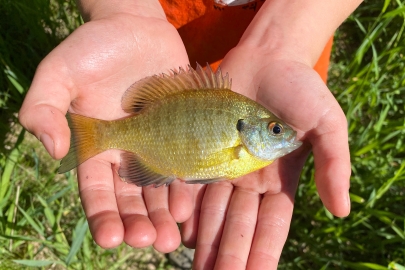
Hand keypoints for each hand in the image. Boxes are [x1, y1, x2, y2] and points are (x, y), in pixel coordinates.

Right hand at [19, 2, 192, 251]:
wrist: (135, 28)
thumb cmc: (93, 48)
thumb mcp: (59, 73)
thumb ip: (44, 108)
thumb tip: (54, 151)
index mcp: (96, 149)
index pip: (96, 192)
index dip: (102, 216)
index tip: (110, 237)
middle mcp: (126, 154)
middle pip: (131, 200)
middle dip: (138, 224)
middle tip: (149, 241)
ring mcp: (156, 146)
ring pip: (159, 191)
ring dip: (163, 215)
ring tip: (170, 237)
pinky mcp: (181, 133)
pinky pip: (185, 165)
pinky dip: (186, 186)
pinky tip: (188, 204)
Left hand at [182, 46, 350, 268]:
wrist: (266, 57)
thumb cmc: (301, 89)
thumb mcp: (327, 125)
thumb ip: (334, 166)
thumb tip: (341, 211)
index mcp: (280, 180)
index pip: (272, 225)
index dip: (264, 252)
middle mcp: (250, 180)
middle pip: (239, 225)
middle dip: (231, 254)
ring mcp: (225, 166)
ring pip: (214, 212)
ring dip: (207, 241)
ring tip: (199, 268)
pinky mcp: (202, 149)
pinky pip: (195, 185)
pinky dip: (190, 209)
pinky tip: (181, 231)